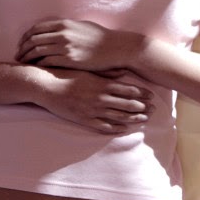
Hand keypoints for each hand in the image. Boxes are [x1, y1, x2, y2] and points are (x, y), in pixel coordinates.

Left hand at [16, 19, 140, 72]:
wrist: (115, 48)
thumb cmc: (100, 37)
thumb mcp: (81, 26)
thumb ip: (66, 27)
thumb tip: (56, 29)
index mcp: (64, 24)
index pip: (36, 28)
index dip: (26, 36)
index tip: (22, 43)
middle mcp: (62, 34)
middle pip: (33, 39)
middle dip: (23, 48)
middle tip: (18, 55)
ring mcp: (65, 47)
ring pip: (37, 51)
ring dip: (27, 57)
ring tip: (23, 63)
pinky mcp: (69, 60)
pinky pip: (47, 62)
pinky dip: (38, 65)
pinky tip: (36, 68)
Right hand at [34, 67, 153, 134]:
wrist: (46, 86)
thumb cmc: (65, 75)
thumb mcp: (87, 70)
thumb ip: (105, 73)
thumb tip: (122, 71)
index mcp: (102, 84)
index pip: (128, 90)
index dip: (142, 94)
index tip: (152, 96)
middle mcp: (100, 98)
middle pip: (127, 105)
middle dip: (142, 107)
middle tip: (154, 110)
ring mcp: (93, 110)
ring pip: (118, 117)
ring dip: (133, 118)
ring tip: (144, 119)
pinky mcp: (84, 120)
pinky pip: (104, 126)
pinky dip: (116, 128)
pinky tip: (125, 129)